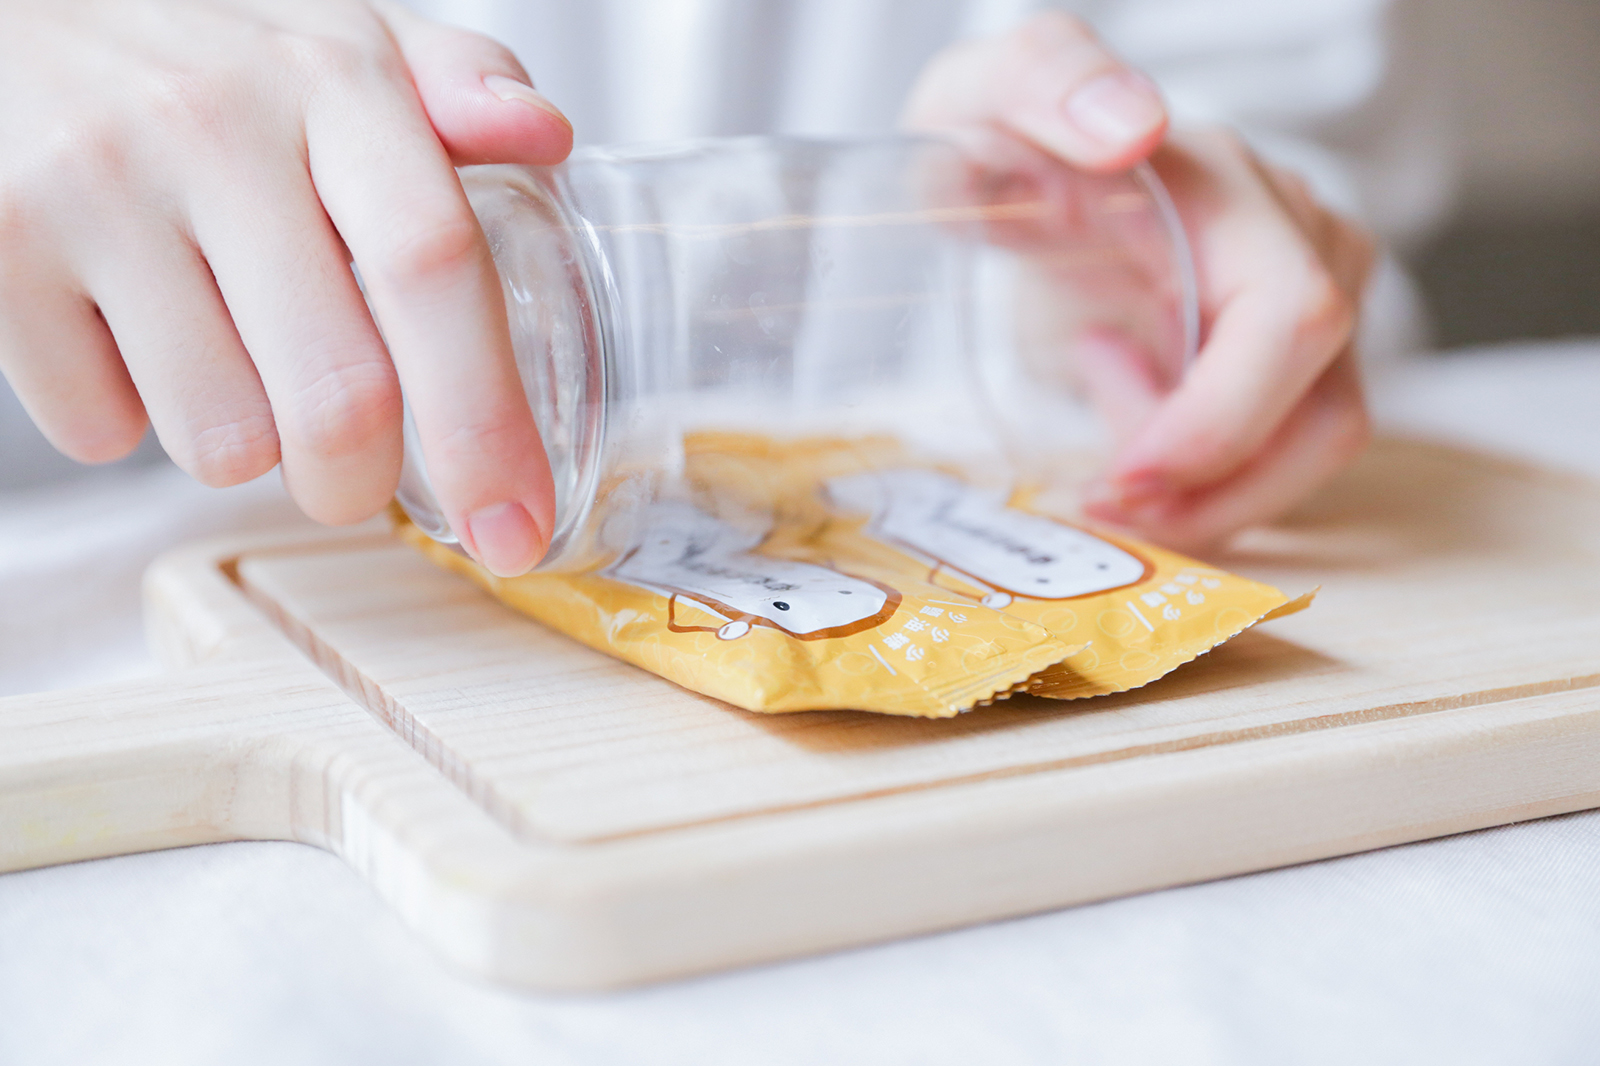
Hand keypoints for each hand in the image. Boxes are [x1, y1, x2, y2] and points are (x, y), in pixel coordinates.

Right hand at [0, 0, 571, 574]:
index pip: (433, 266)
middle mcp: (213, 126)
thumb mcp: (336, 39)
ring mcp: (94, 187)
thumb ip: (453, 80)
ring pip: (222, 440)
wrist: (6, 11)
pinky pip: (101, 429)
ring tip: (226, 361)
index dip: (487, 422)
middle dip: (360, 483)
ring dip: (245, 447)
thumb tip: (544, 135)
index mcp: (332, 78)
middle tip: (351, 477)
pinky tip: (130, 337)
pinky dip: (131, 419)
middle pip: (339, 395)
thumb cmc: (201, 53)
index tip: (518, 527)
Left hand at [905, 12, 1374, 550]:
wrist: (1012, 168)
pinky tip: (1122, 409)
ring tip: (1103, 456)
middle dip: (1212, 489)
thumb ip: (1041, 83)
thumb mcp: (982, 98)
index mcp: (1228, 186)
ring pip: (1309, 449)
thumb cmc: (1000, 143)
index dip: (1222, 422)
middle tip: (1103, 504)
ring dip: (1206, 497)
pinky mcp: (1291, 357)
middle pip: (1320, 413)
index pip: (1290, 317)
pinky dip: (1204, 482)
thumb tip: (1126, 127)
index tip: (1125, 478)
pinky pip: (1279, 456)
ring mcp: (1308, 301)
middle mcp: (1297, 240)